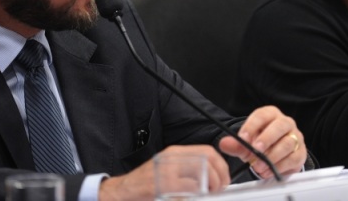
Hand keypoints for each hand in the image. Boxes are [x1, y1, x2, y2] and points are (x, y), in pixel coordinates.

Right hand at [98, 145, 229, 200]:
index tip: (224, 180)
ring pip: (199, 176)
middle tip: (218, 190)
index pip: (207, 152)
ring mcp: (166, 170)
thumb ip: (189, 170)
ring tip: (206, 196)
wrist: (123, 191)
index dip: (221, 166)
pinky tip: (189, 199)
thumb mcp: (169, 170)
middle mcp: (172, 157)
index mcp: (176, 153)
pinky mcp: (161, 185)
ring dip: (208, 189)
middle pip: (207, 162)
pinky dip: (193, 196)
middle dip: (218, 178)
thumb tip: (213, 178)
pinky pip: (186, 190)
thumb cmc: (146, 184)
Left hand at [218, 105, 306, 179]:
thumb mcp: (247, 142)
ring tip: (258, 166)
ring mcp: (295, 137)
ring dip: (271, 156)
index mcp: (270, 114)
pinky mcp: (300, 152)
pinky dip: (279, 166)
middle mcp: (285, 122)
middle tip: (255, 151)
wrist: (276, 153)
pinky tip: (267, 171)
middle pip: (279, 126)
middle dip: (266, 139)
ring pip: (287, 143)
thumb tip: (224, 144)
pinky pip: (292, 158)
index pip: (261, 116)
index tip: (242, 138)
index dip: (251, 126)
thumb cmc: (261, 142)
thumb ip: (236, 143)